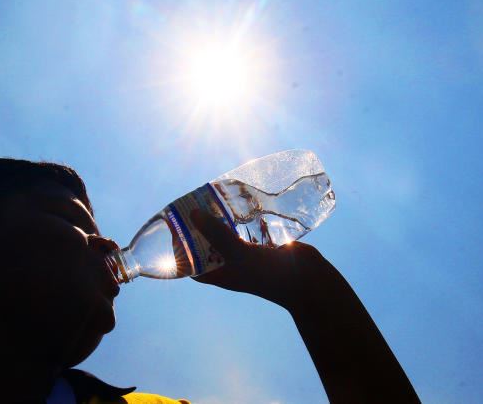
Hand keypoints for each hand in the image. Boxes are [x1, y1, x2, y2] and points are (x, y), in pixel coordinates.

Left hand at [190, 209, 330, 309]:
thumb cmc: (270, 274)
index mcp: (219, 275)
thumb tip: (192, 214)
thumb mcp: (238, 254)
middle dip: (198, 228)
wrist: (310, 282)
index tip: (172, 226)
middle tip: (192, 204)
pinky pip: (246, 232)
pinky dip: (241, 220)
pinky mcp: (263, 248)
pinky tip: (239, 203)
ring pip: (226, 237)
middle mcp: (230, 266)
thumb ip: (216, 234)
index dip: (177, 249)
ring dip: (220, 221)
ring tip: (212, 200)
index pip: (189, 264)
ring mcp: (247, 257)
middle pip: (206, 246)